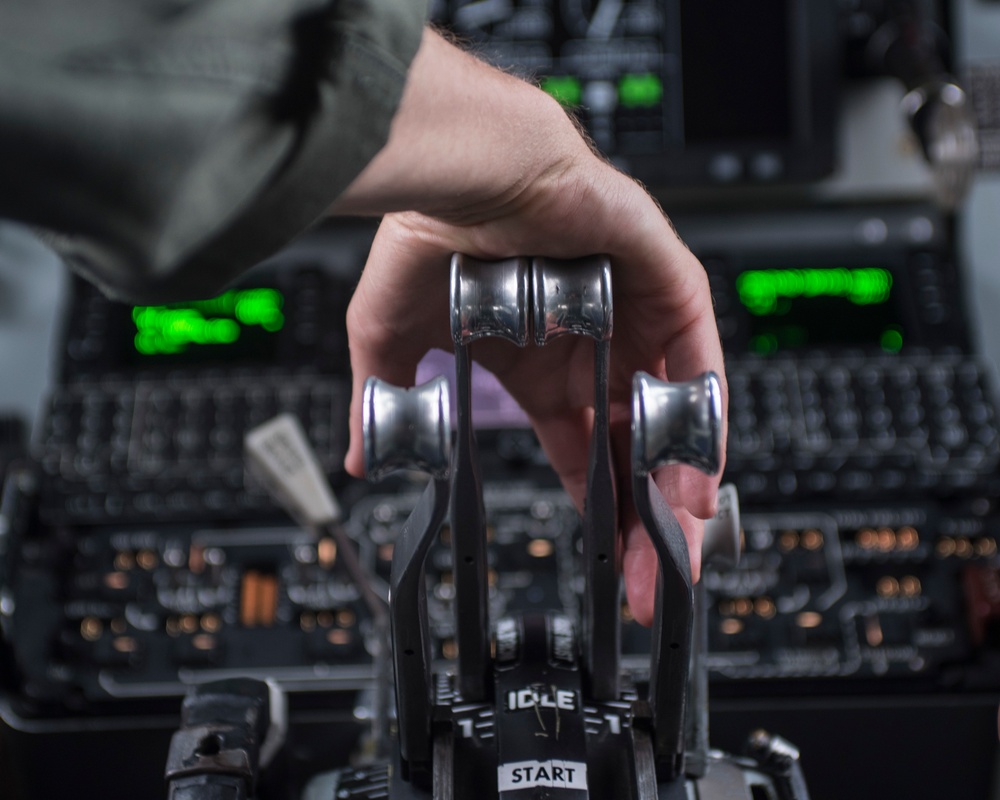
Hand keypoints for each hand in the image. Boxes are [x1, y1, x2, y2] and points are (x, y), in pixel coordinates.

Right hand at [335, 29, 727, 625]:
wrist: (466, 167)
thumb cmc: (433, 235)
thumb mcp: (392, 338)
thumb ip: (384, 401)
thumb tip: (361, 459)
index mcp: (542, 368)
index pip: (582, 451)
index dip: (596, 507)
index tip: (608, 562)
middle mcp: (595, 350)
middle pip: (634, 449)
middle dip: (643, 518)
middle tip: (646, 582)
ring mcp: (634, 320)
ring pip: (672, 415)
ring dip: (677, 483)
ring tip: (676, 550)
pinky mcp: (666, 286)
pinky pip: (699, 360)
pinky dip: (701, 418)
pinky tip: (696, 476)